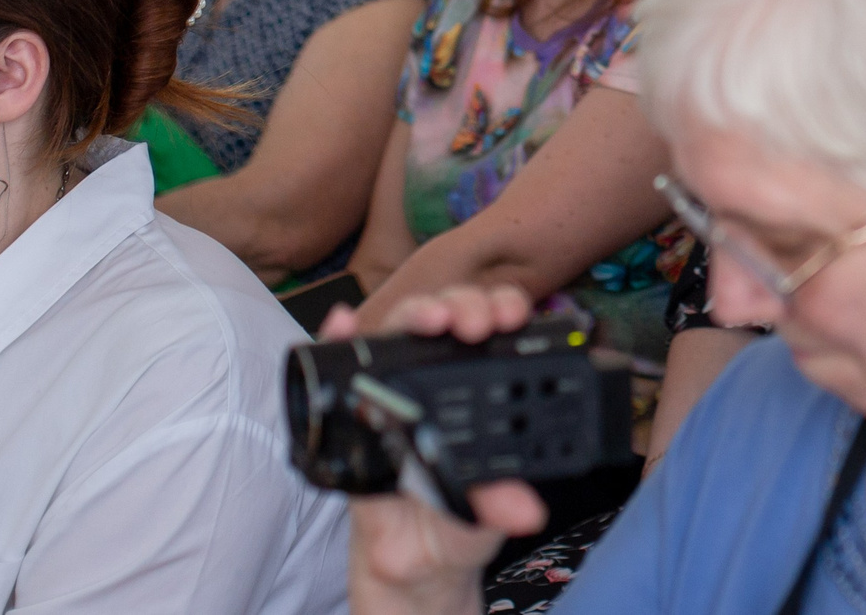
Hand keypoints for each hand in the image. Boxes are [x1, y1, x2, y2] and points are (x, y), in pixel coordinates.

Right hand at [326, 286, 551, 614]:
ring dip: (417, 313)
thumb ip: (503, 502)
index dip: (504, 309)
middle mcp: (439, 379)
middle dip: (466, 306)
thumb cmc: (458, 517)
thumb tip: (526, 511)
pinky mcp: (354, 412)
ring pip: (404, 330)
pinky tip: (341, 324)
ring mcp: (396, 389)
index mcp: (481, 389)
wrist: (415, 559)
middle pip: (452, 317)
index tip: (513, 316)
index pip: (495, 328)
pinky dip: (338, 338)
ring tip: (431, 318)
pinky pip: (341, 366)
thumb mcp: (488, 510)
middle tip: (476, 323)